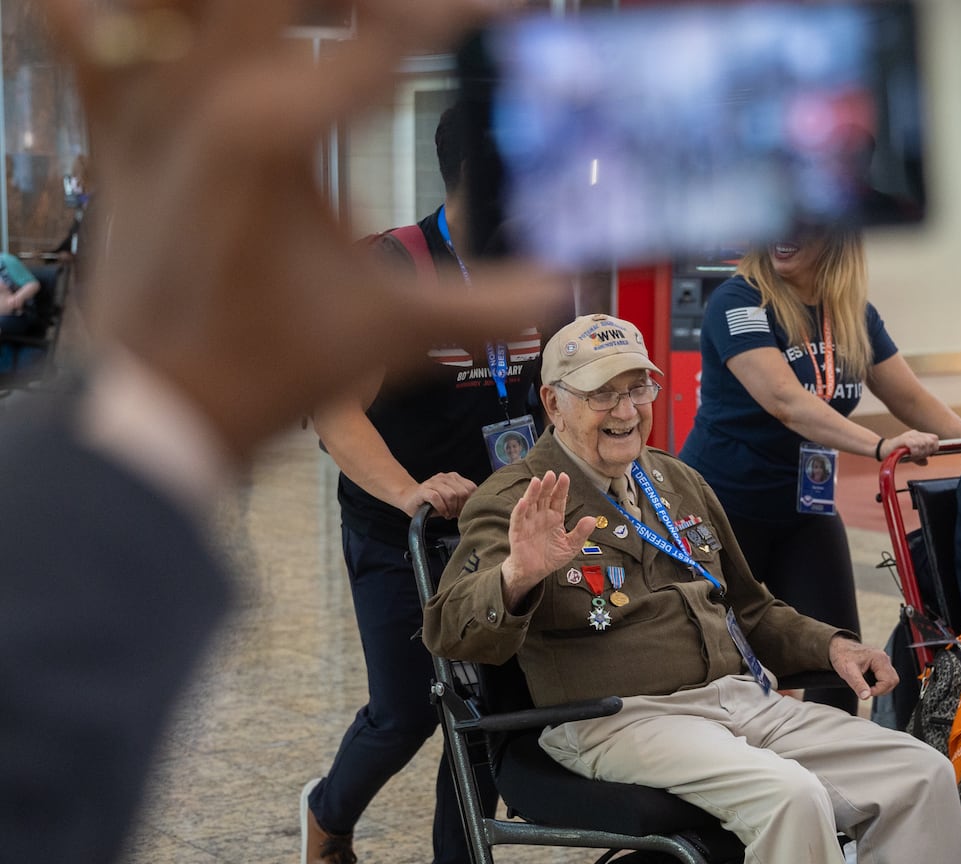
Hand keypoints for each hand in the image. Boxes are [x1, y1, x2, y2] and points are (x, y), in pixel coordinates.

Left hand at [43, 0, 566, 465]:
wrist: (153, 409)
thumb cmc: (262, 367)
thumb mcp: (389, 330)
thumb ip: (484, 304)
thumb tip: (559, 292)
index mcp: (277, 131)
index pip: (384, 33)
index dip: (451, 13)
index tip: (500, 11)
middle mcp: (204, 94)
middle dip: (358, 0)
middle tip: (407, 13)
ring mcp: (146, 103)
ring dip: (255, 12)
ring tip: (304, 26)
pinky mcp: (112, 127)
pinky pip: (85, 32)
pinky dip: (96, 14)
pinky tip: (135, 18)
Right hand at [397, 471, 476, 519]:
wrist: (409, 499)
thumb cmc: (433, 502)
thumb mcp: (451, 500)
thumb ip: (463, 500)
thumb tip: (476, 509)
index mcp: (454, 478)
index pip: (471, 488)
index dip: (470, 502)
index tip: (464, 511)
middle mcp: (444, 477)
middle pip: (462, 492)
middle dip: (460, 507)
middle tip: (455, 514)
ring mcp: (433, 482)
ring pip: (451, 495)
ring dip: (451, 509)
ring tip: (448, 514)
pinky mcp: (423, 490)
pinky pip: (436, 498)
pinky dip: (441, 508)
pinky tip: (442, 513)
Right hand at [500, 471, 595, 606]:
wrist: (535, 571)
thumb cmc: (551, 556)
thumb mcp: (570, 546)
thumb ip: (581, 533)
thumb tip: (592, 519)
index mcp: (554, 517)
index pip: (558, 499)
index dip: (561, 488)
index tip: (565, 477)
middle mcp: (541, 516)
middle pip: (544, 497)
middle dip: (547, 486)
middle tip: (551, 474)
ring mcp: (529, 522)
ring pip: (530, 503)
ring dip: (532, 492)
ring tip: (536, 481)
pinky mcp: (518, 532)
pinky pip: (518, 519)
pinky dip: (520, 510)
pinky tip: (523, 502)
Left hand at [827, 634, 898, 700]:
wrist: (839, 648)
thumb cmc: (843, 657)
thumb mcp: (848, 672)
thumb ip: (858, 685)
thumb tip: (866, 697)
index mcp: (879, 658)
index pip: (888, 681)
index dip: (878, 690)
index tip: (866, 692)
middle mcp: (884, 658)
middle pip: (893, 681)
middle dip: (881, 689)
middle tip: (866, 690)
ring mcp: (884, 661)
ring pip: (891, 680)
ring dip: (880, 687)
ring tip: (866, 685)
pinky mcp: (881, 664)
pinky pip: (886, 677)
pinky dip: (879, 683)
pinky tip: (867, 681)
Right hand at [887, 428, 940, 464]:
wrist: (883, 450)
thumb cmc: (896, 452)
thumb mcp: (911, 456)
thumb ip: (919, 458)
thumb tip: (926, 462)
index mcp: (918, 436)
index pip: (934, 438)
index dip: (934, 448)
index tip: (928, 454)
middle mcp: (915, 434)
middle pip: (931, 441)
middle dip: (927, 451)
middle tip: (920, 456)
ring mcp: (909, 435)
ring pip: (924, 443)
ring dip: (921, 452)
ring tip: (914, 456)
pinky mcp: (903, 439)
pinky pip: (914, 445)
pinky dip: (915, 452)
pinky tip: (910, 455)